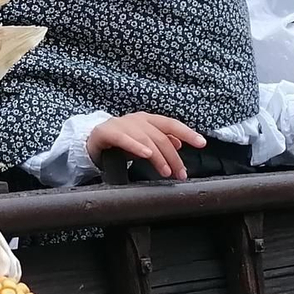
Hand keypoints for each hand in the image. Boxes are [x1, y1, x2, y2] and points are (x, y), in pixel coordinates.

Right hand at [87, 114, 205, 180]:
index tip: (202, 143)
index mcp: (148, 119)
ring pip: (146, 139)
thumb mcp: (143, 141)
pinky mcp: (107, 132)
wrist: (91, 138)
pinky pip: (124, 139)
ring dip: (159, 157)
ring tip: (166, 171)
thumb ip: (161, 140)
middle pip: (161, 136)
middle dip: (173, 156)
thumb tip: (179, 143)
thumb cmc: (121, 140)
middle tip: (181, 173)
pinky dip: (137, 146)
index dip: (188, 133)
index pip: (172, 124)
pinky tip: (147, 154)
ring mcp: (122, 124)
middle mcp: (137, 119)